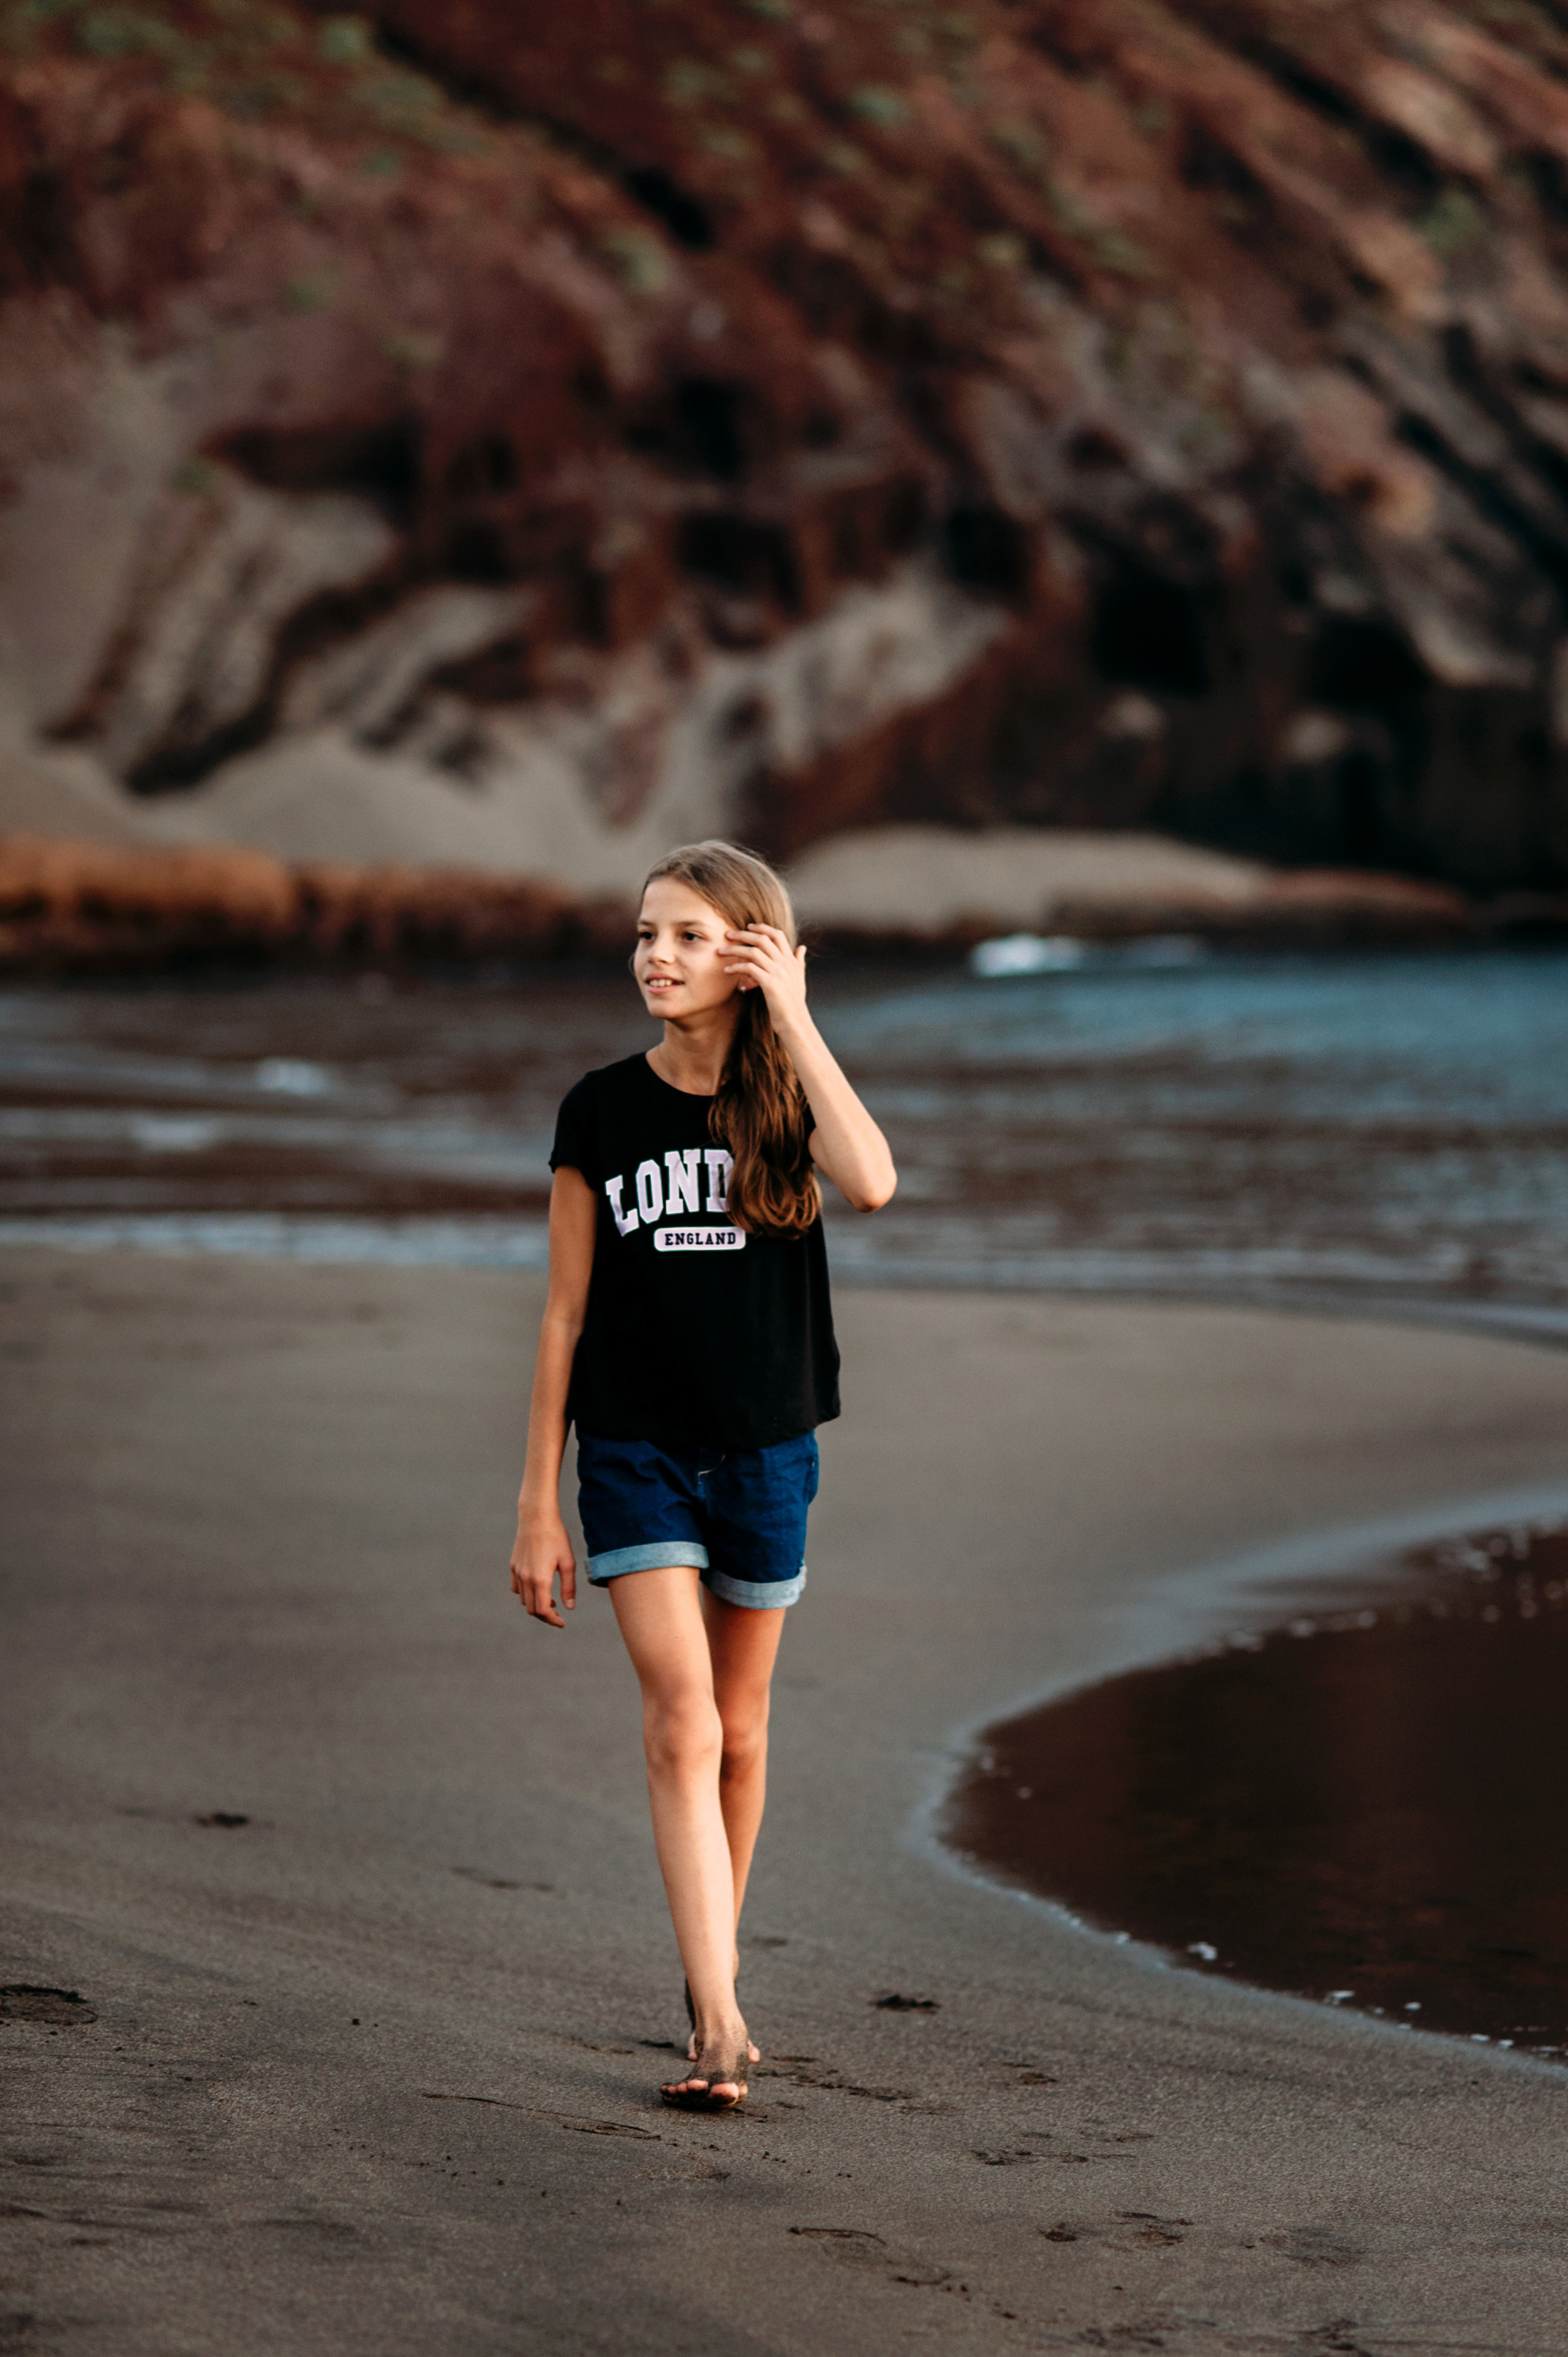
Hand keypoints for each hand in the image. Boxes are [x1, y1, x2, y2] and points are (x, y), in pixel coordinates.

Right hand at [510, 1514, 576, 1628]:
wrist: (537, 1517)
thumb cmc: (556, 1538)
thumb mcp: (568, 1562)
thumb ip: (568, 1587)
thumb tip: (569, 1607)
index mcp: (540, 1580)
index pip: (542, 1611)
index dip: (552, 1620)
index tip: (562, 1622)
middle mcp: (525, 1578)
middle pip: (531, 1609)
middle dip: (545, 1615)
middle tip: (558, 1614)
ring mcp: (517, 1572)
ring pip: (523, 1600)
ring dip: (535, 1604)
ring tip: (550, 1600)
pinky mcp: (513, 1566)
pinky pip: (516, 1588)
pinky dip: (526, 1594)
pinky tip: (537, 1587)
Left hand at [723, 924, 808, 1028]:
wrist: (795, 1022)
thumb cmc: (794, 1003)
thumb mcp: (799, 979)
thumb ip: (799, 962)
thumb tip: (801, 948)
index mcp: (792, 961)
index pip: (777, 935)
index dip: (762, 928)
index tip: (748, 926)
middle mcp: (786, 964)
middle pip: (762, 939)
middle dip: (742, 934)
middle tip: (727, 934)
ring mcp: (779, 973)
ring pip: (753, 952)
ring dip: (734, 950)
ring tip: (721, 951)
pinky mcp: (770, 984)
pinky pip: (749, 968)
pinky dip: (735, 967)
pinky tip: (727, 970)